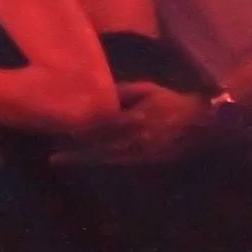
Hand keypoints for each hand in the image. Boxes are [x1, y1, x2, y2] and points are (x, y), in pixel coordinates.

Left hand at [52, 82, 207, 165]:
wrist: (197, 122)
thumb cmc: (170, 101)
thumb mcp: (147, 89)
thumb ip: (123, 92)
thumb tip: (101, 94)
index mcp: (133, 119)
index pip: (101, 127)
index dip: (82, 130)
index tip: (64, 131)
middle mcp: (133, 139)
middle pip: (99, 147)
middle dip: (78, 153)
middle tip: (55, 158)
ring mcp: (139, 153)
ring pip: (106, 158)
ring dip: (86, 159)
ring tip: (65, 160)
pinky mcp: (145, 161)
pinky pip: (120, 163)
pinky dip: (103, 162)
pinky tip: (92, 161)